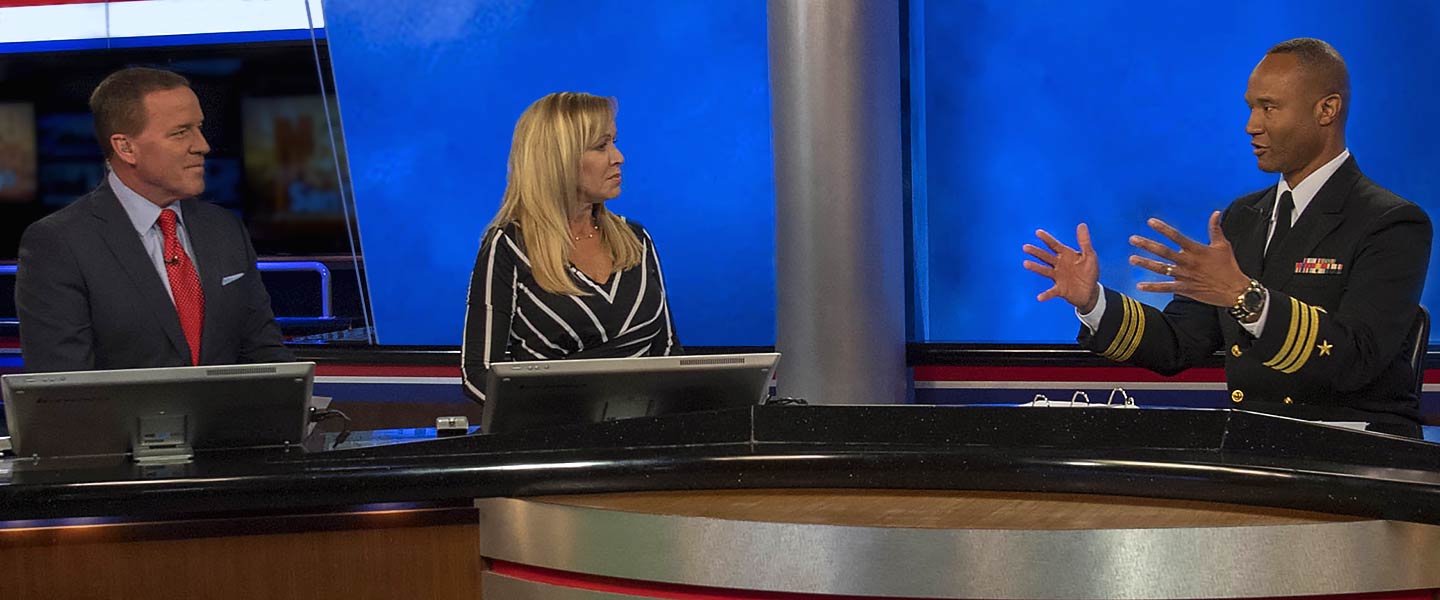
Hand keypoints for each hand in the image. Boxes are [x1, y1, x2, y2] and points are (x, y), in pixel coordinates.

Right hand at [1024, 224, 1100, 312]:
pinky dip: (1045, 295)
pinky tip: (1039, 297)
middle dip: (1036, 252)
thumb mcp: (1090, 256)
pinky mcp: (1060, 289)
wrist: (1090, 292)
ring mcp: (1058, 277)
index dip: (1046, 239)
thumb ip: (1084, 242)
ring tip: (1026, 264)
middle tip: (1025, 247)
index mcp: (1065, 255)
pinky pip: (1051, 292)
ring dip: (1036, 267)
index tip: (1038, 232)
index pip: (1054, 245)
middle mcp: (1059, 265)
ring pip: (1045, 271)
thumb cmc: (1089, 272)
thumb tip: (1081, 224)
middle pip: (1045, 257)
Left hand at [1128, 212, 1251, 306]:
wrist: (1235, 290)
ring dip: (1146, 264)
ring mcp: (1185, 276)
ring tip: (1132, 259)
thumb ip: (1215, 229)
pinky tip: (1139, 286)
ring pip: (1161, 269)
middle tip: (1132, 239)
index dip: (1163, 229)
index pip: (1176, 236)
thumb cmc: (1229, 266)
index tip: (1150, 222)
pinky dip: (1152, 287)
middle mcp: (1188, 262)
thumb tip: (1216, 212)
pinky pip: (1165, 288)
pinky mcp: (1185, 288)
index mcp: (1196, 250)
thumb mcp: (1223, 246)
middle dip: (1147, 245)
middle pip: (1164, 252)